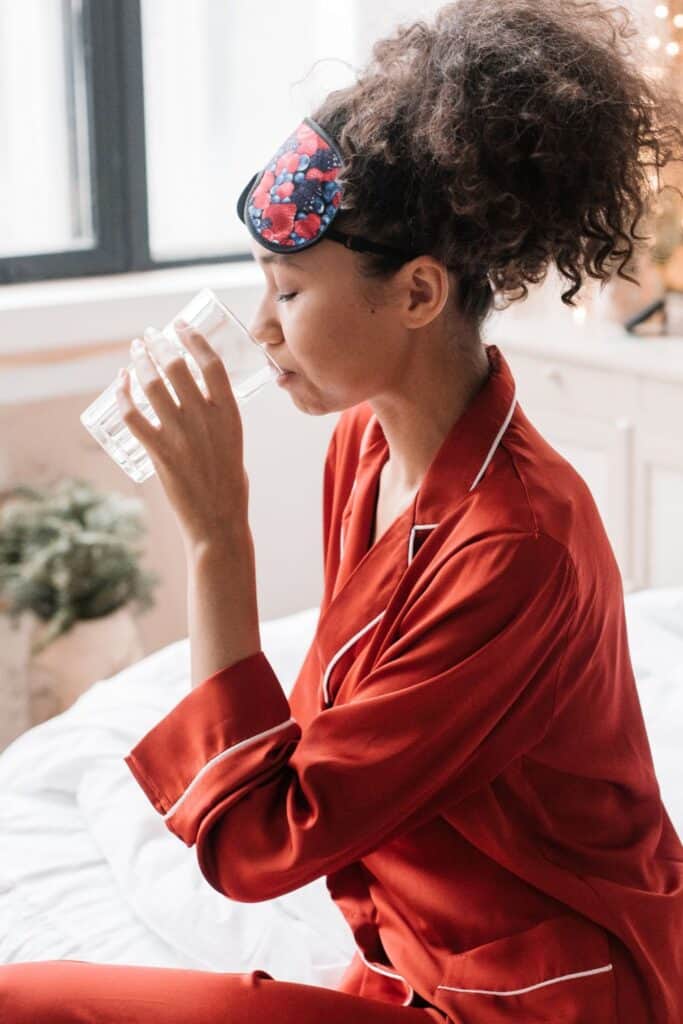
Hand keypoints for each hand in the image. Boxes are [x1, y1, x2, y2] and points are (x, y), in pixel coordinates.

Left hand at [115, 318, 249, 551]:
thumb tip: (200, 398)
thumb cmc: (230, 484)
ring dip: (140, 362)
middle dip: (159, 345)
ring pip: (152, 385)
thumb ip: (218, 418)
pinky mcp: (159, 451)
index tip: (180, 325)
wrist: (218, 520)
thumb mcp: (234, 441)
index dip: (193, 338)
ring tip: (135, 351)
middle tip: (150, 336)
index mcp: (229, 414)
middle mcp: (204, 418)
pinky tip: (120, 383)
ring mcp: (180, 434)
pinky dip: (122, 394)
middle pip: (177, 367)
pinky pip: (133, 415)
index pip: (210, 363)